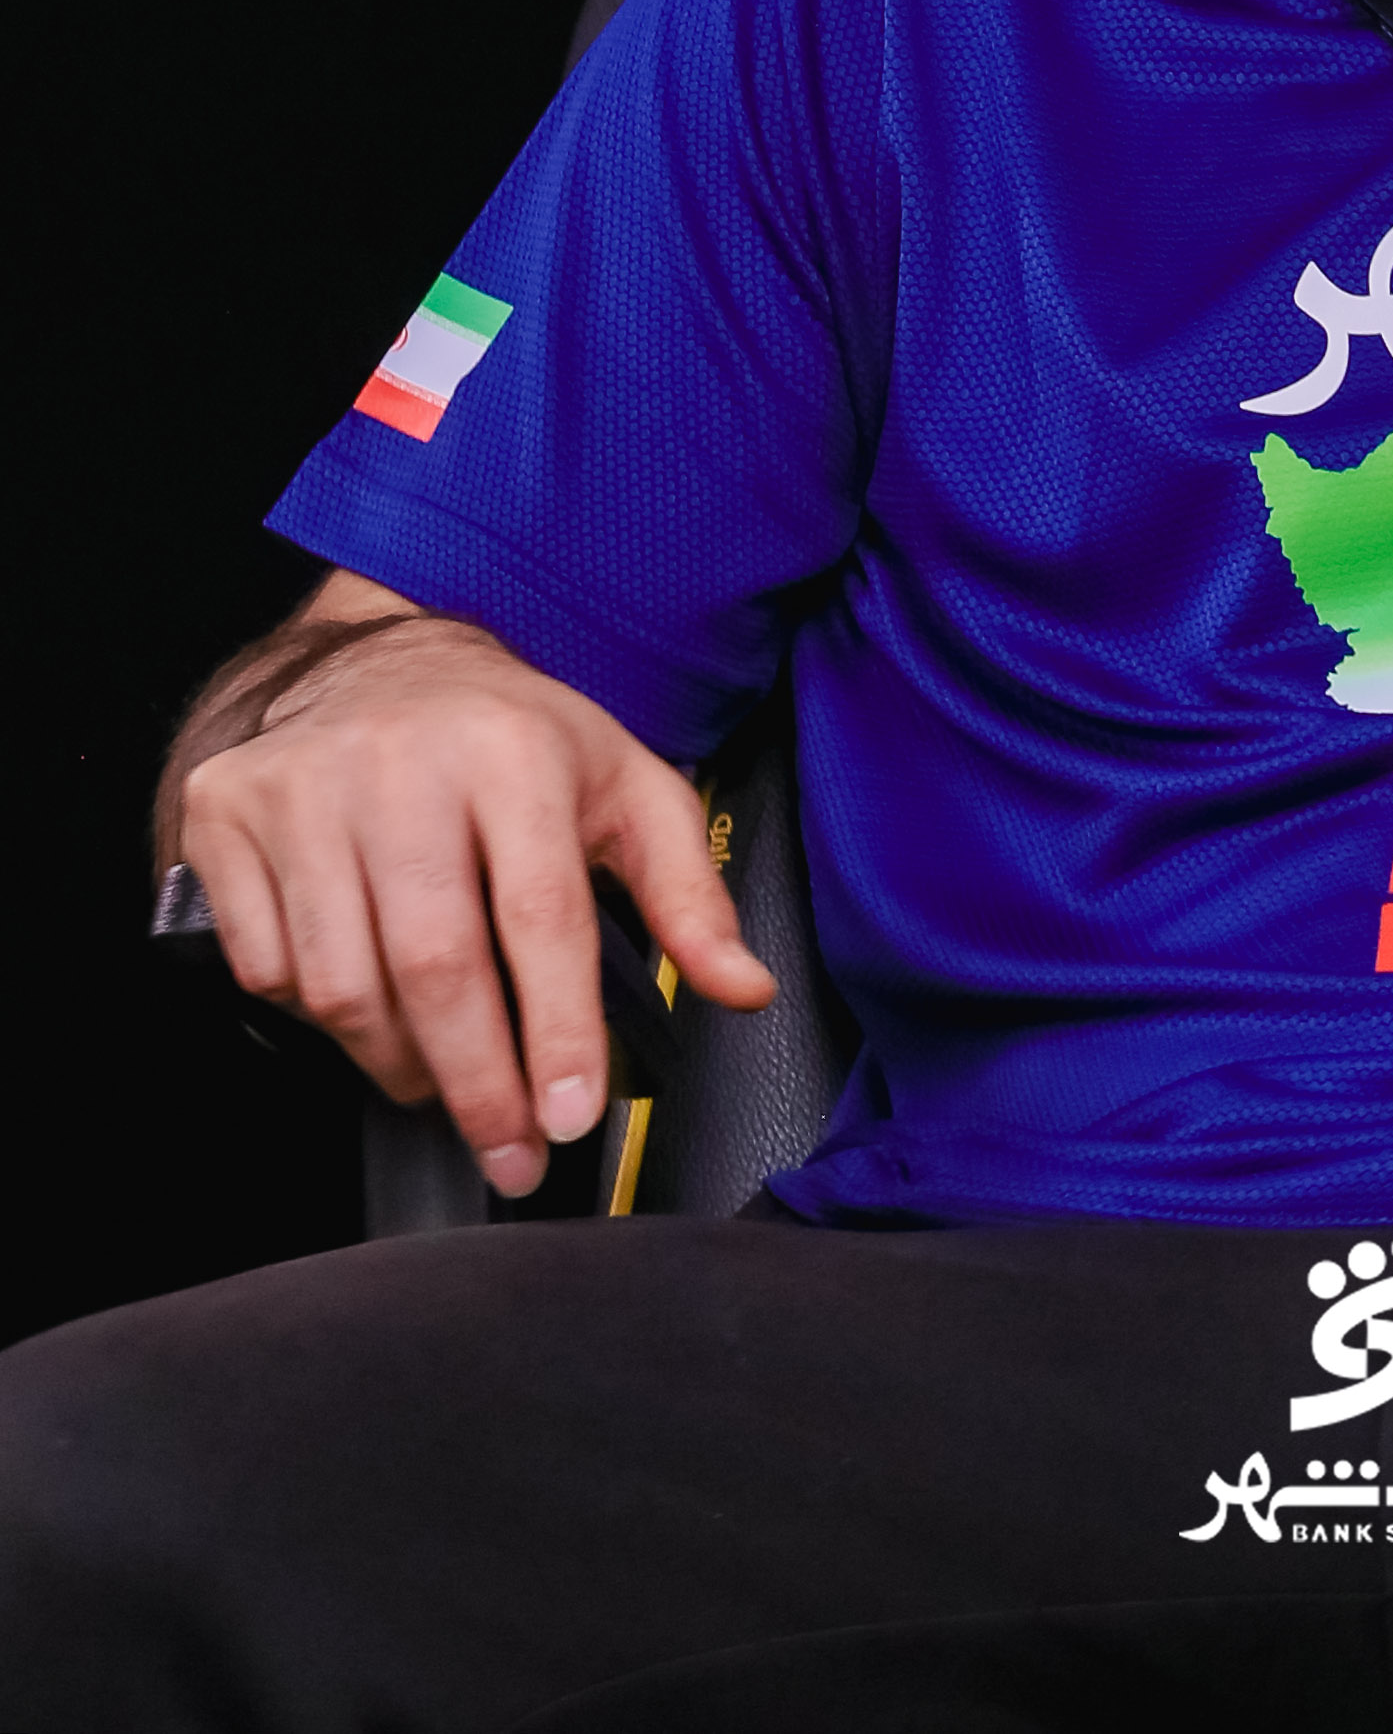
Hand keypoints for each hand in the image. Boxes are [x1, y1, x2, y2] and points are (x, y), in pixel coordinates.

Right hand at [179, 612, 774, 1193]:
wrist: (383, 659)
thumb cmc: (514, 740)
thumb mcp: (624, 789)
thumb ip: (687, 896)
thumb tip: (745, 990)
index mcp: (514, 752)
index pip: (540, 916)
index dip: (557, 1031)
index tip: (569, 1119)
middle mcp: (400, 762)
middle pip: (436, 967)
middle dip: (479, 1086)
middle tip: (511, 1152)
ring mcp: (302, 786)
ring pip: (343, 986)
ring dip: (399, 1063)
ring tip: (442, 1075)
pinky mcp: (228, 811)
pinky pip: (267, 966)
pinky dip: (316, 1014)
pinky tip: (365, 1000)